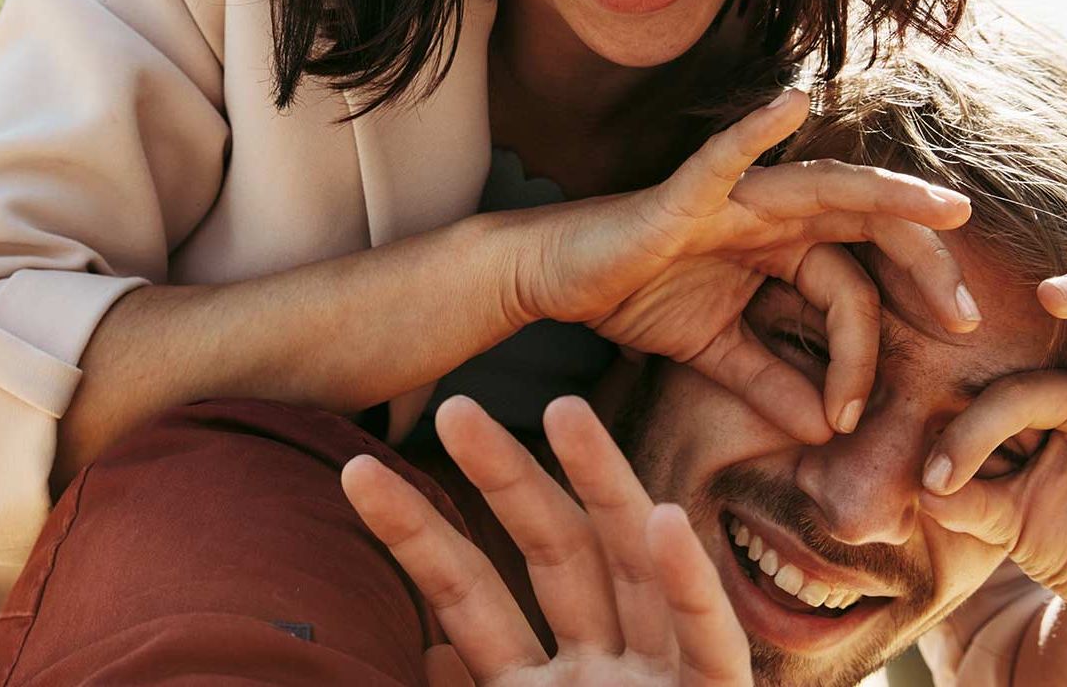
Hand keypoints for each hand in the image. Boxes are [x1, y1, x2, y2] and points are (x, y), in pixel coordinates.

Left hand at [341, 395, 748, 686]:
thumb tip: (413, 653)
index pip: (469, 598)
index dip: (416, 535)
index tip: (357, 473)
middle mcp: (603, 676)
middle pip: (553, 557)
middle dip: (506, 479)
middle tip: (450, 406)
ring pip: (634, 568)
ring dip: (604, 486)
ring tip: (560, 407)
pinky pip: (709, 641)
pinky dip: (688, 583)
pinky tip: (664, 521)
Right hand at [504, 89, 976, 442]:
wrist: (556, 279)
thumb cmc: (633, 297)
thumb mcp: (715, 353)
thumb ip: (769, 384)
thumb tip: (823, 432)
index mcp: (784, 248)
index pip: (853, 289)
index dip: (869, 349)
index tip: (855, 415)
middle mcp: (772, 214)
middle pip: (869, 229)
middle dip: (924, 268)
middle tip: (967, 317)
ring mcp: (734, 197)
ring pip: (826, 188)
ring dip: (888, 194)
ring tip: (944, 208)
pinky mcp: (684, 194)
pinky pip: (724, 157)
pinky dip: (756, 129)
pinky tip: (793, 103)